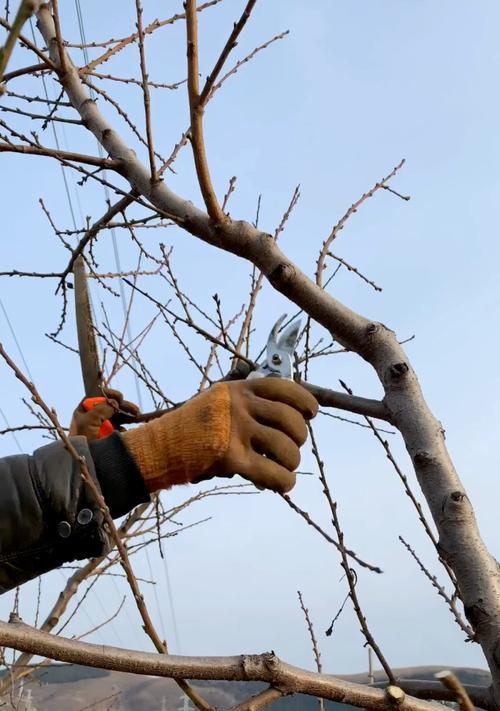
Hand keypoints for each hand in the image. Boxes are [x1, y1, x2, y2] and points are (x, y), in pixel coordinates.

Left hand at [70, 388, 139, 440]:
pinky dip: (127, 426)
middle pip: (113, 405)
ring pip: (119, 416)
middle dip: (125, 406)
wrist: (83, 458)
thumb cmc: (81, 439)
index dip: (111, 395)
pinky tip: (130, 428)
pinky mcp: (109, 433)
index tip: (120, 398)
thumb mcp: (89, 421)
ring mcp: (102, 424)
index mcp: (86, 408)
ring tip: (139, 417)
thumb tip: (114, 403)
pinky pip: (121, 427)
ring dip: (130, 415)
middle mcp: (94, 414)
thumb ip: (102, 408)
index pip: (100, 395)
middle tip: (136, 410)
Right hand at [202, 378, 317, 491]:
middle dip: (300, 437)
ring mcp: (236, 431)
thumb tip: (291, 420)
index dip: (305, 403)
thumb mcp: (222, 401)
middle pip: (291, 420)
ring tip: (286, 467)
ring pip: (286, 447)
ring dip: (293, 461)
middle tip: (293, 448)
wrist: (163, 446)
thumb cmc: (196, 426)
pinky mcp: (231, 458)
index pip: (285, 388)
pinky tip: (283, 484)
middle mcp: (241, 405)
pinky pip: (272, 473)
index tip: (310, 414)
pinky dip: (285, 482)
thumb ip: (251, 404)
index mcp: (240, 389)